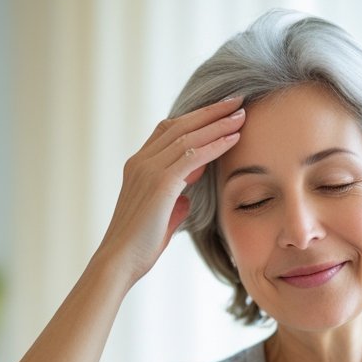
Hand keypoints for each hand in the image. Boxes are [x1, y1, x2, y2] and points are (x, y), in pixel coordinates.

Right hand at [99, 96, 244, 283]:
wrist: (120, 261)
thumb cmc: (139, 246)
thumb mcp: (160, 218)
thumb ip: (172, 203)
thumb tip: (186, 199)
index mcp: (138, 167)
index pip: (168, 131)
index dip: (195, 119)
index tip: (219, 113)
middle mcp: (141, 162)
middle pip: (180, 125)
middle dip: (210, 111)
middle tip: (236, 100)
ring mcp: (148, 170)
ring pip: (188, 136)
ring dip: (217, 123)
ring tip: (241, 114)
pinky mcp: (160, 183)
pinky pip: (193, 155)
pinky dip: (215, 144)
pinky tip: (234, 138)